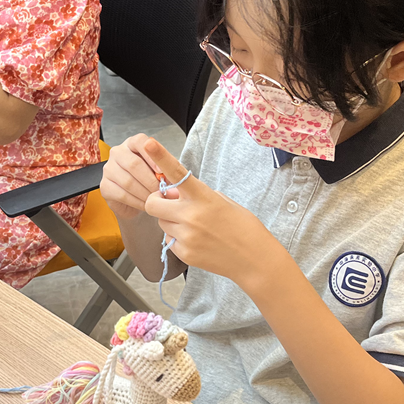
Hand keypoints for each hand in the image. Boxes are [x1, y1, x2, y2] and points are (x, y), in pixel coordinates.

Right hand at [100, 133, 164, 220]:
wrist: (136, 200)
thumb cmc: (149, 181)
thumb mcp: (160, 172)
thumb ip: (164, 169)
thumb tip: (168, 177)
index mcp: (133, 143)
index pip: (140, 142)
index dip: (152, 156)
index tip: (162, 171)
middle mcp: (118, 152)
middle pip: (133, 164)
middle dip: (151, 181)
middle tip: (162, 191)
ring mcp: (108, 169)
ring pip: (128, 181)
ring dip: (145, 193)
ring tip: (155, 199)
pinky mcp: (104, 186)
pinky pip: (122, 194)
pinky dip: (137, 202)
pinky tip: (145, 205)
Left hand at [142, 138, 278, 284]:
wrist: (255, 260)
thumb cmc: (242, 226)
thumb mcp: (222, 201)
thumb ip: (195, 194)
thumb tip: (172, 194)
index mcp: (204, 197)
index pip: (177, 174)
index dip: (161, 157)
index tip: (149, 143)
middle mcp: (191, 216)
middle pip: (152, 204)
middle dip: (158, 202)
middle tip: (172, 204)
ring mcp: (186, 236)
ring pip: (161, 223)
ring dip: (170, 221)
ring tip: (194, 226)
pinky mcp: (184, 253)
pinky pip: (169, 241)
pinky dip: (178, 239)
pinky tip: (198, 241)